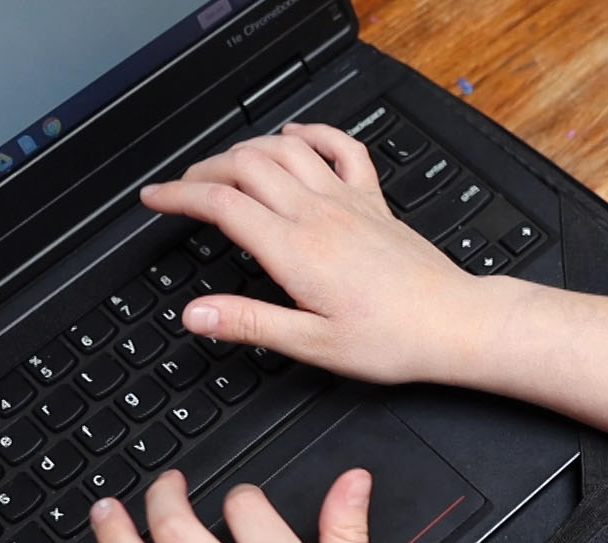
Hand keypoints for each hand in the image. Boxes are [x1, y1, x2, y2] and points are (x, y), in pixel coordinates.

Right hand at [141, 124, 513, 384]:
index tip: (154, 200)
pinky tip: (296, 136)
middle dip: (203, 170)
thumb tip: (196, 314)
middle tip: (182, 188)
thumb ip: (250, 323)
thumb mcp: (312, 344)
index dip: (178, 197)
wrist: (453, 324)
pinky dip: (313, 135)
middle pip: (245, 166)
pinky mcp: (375, 202)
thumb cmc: (393, 339)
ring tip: (223, 165)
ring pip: (285, 151)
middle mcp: (319, 215)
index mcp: (296, 250)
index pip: (221, 204)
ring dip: (247, 149)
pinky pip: (343, 148)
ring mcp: (349, 202)